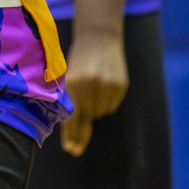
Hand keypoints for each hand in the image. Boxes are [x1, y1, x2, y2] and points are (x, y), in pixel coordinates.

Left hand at [60, 32, 128, 156]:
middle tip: (75, 150)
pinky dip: (105, 103)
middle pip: (87, 118)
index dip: (72, 135)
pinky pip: (111, 106)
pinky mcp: (121, 86)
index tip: (71, 150)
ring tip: (90, 92)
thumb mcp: (68, 77)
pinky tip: (102, 88)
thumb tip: (70, 128)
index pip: (72, 115)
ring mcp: (107, 86)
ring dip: (94, 110)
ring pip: (100, 113)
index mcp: (72, 83)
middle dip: (80, 135)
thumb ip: (68, 99)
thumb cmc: (78, 61)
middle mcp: (90, 85)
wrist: (98, 39)